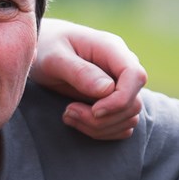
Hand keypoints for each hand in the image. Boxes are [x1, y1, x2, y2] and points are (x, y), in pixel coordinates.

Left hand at [31, 18, 145, 139]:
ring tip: (68, 115)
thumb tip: (108, 89)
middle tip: (68, 112)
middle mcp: (121, 67)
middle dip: (103, 119)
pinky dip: (101, 131)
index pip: (136, 76)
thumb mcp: (54, 57)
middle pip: (133, 103)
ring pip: (129, 118)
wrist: (42, 49)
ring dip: (99, 127)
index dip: (121, 100)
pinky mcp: (115, 101)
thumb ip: (79, 71)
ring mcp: (121, 85)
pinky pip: (121, 126)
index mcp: (112, 49)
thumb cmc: (46, 48)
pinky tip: (77, 120)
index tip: (94, 111)